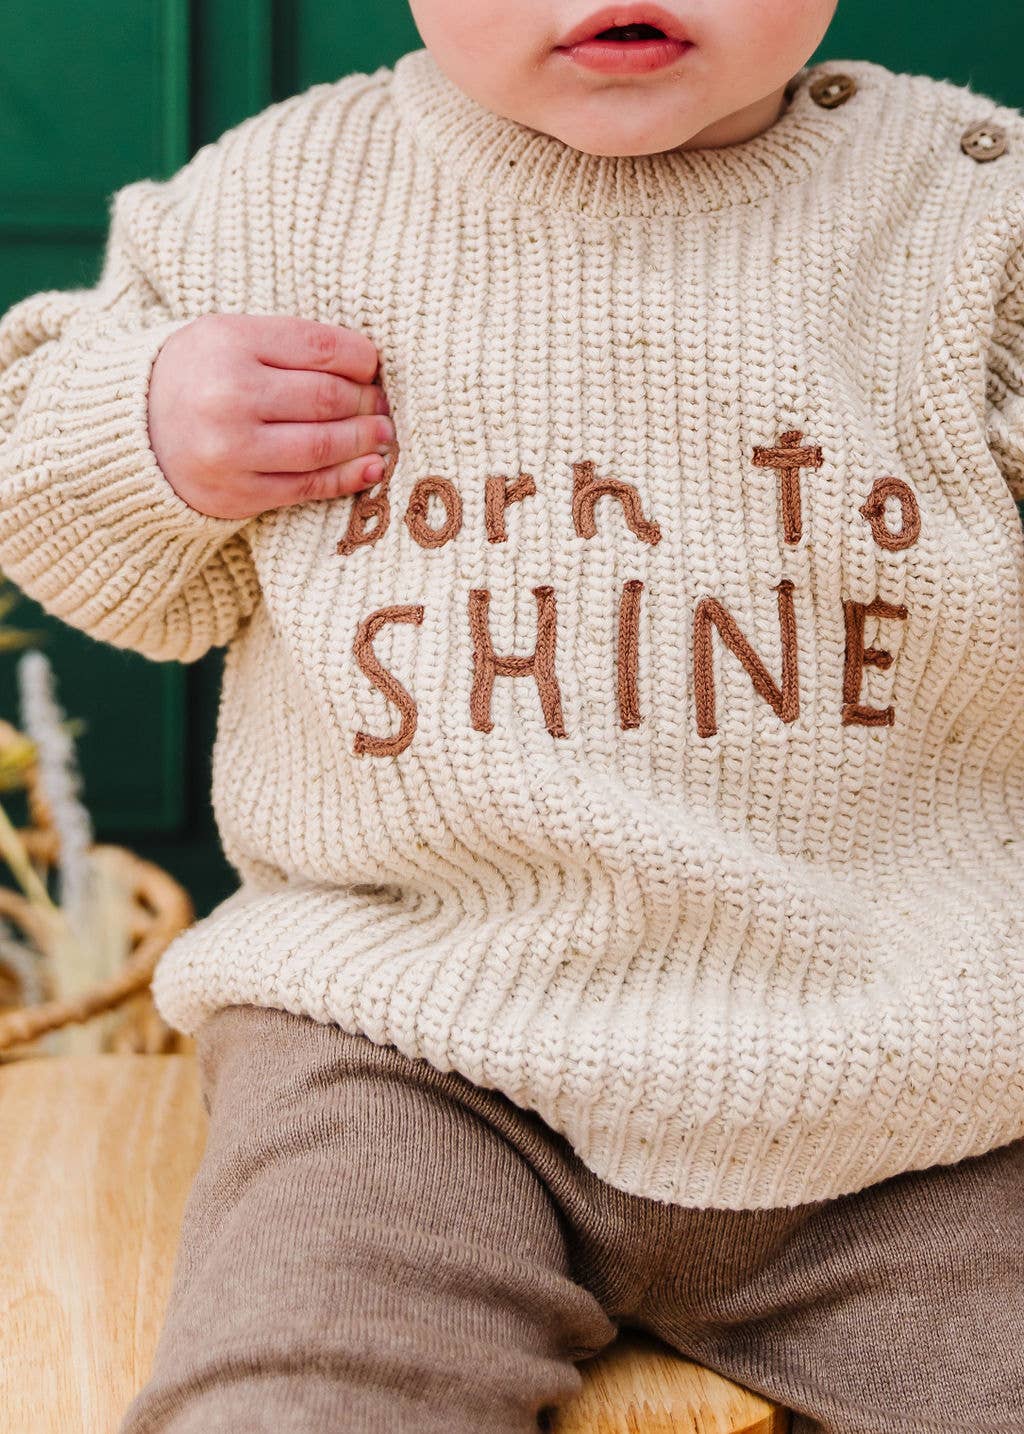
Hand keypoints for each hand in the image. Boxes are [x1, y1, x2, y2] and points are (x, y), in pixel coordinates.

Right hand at [148, 313, 396, 519]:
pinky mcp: (238, 493)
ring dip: (365, 441)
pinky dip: (347, 477)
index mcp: (229, 343)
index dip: (362, 359)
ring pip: (322, 445)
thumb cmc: (197, 376)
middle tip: (383, 404)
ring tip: (383, 434)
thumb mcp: (229, 337)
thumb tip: (368, 365)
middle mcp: (228, 396)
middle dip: (367, 402)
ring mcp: (232, 450)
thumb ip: (289, 345)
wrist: (131, 434)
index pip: (320, 348)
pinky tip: (370, 467)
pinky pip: (307, 487)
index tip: (373, 367)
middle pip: (327, 398)